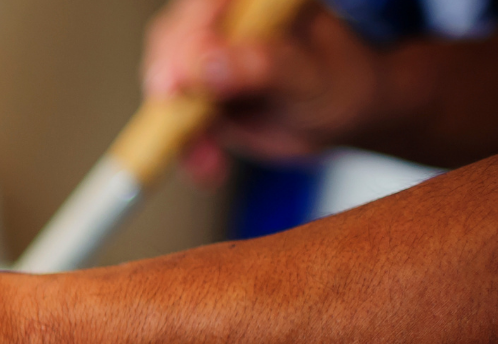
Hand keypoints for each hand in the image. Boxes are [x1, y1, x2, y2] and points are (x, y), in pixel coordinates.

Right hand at [143, 0, 388, 183]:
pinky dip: (183, 145)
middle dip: (170, 82)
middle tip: (175, 112)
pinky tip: (208, 166)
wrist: (340, 119)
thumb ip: (264, 66)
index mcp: (258, 0)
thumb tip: (208, 65)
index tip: (178, 78)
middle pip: (172, 39)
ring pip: (164, 81)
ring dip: (174, 124)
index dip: (187, 36)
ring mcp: (205, 55)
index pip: (209, 5)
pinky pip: (171, 117)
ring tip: (207, 160)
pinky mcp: (195, 90)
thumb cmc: (340, 86)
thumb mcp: (310, 77)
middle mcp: (226, 18)